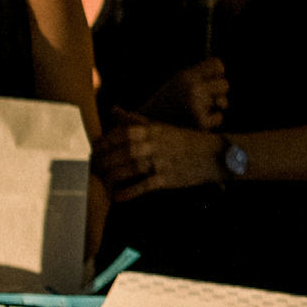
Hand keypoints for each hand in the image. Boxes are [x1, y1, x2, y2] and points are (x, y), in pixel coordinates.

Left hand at [97, 116, 229, 202]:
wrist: (216, 155)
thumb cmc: (186, 140)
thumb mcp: (162, 126)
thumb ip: (136, 120)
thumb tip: (114, 110)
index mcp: (153, 130)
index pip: (122, 133)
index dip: (104, 142)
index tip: (91, 149)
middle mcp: (156, 144)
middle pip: (123, 151)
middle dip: (104, 160)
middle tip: (91, 168)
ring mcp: (162, 161)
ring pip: (130, 168)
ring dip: (113, 176)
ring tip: (101, 181)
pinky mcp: (168, 178)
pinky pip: (144, 185)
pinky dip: (129, 191)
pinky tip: (117, 196)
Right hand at [141, 57, 229, 130]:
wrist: (147, 126)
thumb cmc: (165, 103)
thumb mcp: (177, 83)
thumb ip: (198, 77)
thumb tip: (222, 74)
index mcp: (186, 76)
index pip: (217, 64)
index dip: (217, 72)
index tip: (212, 79)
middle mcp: (193, 89)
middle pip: (225, 84)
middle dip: (217, 91)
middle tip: (204, 97)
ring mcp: (197, 106)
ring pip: (223, 102)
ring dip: (213, 106)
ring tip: (196, 109)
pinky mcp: (200, 123)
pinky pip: (218, 117)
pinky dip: (211, 121)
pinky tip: (196, 121)